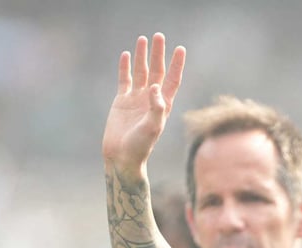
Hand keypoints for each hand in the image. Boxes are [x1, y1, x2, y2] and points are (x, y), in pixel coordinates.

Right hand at [102, 33, 184, 173]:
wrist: (121, 156)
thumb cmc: (140, 146)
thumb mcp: (152, 127)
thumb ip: (156, 108)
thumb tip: (155, 87)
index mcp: (163, 105)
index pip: (172, 80)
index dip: (176, 65)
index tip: (180, 49)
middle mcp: (151, 99)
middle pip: (157, 71)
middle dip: (159, 54)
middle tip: (159, 36)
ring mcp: (136, 99)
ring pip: (141, 72)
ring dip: (142, 56)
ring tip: (143, 39)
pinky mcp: (121, 101)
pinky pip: (124, 80)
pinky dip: (124, 67)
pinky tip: (126, 55)